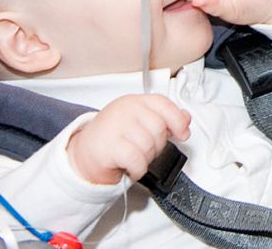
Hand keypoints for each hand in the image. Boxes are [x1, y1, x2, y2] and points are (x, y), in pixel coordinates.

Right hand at [66, 94, 190, 185]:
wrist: (85, 154)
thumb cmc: (114, 138)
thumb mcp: (139, 122)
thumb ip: (163, 118)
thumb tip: (186, 119)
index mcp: (135, 101)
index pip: (163, 104)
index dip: (178, 120)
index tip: (182, 134)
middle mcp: (125, 110)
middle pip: (159, 128)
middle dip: (158, 146)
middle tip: (145, 151)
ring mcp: (116, 126)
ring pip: (149, 146)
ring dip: (146, 160)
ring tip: (135, 159)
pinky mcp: (109, 146)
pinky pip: (137, 160)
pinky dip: (138, 169)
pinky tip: (132, 168)